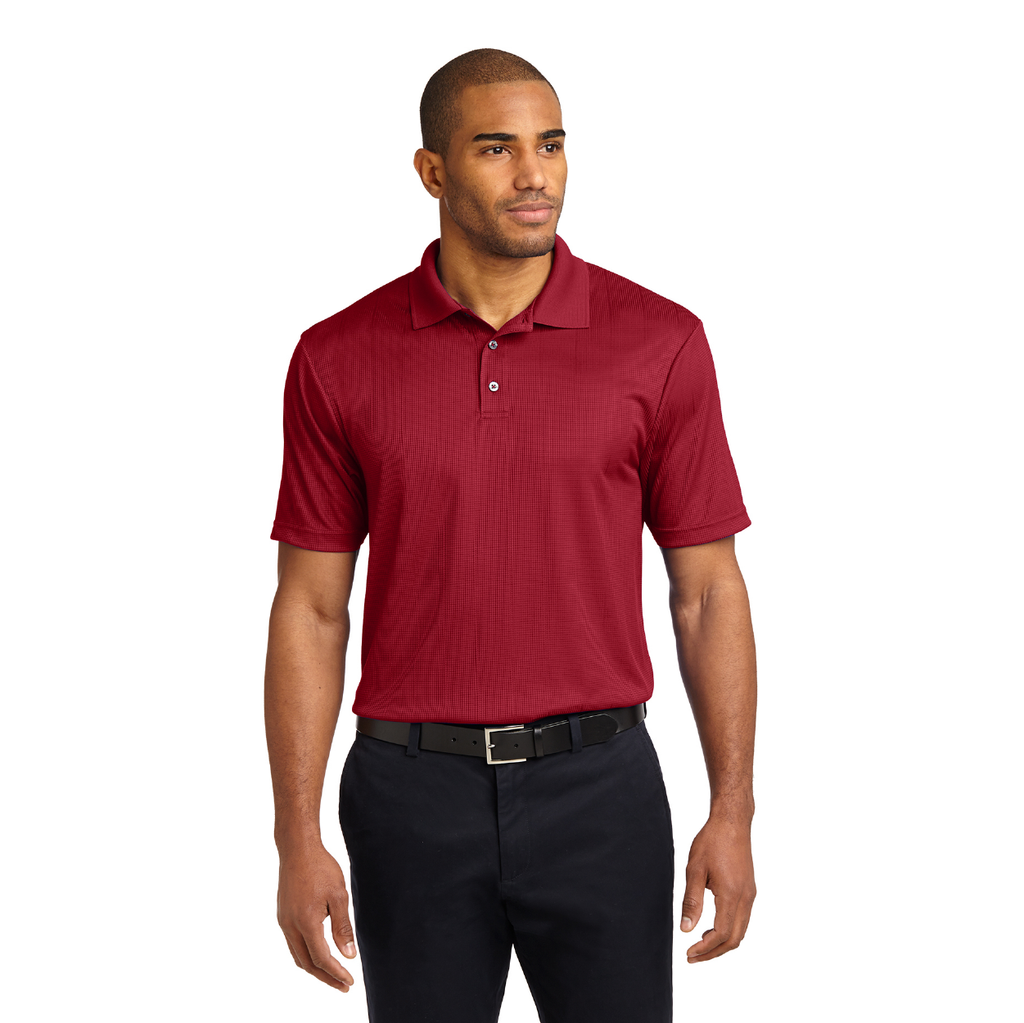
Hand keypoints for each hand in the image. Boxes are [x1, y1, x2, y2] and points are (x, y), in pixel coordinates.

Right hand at [277, 843, 357, 991]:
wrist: (298, 849)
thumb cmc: (320, 868)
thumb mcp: (338, 896)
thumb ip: (343, 928)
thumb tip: (349, 955)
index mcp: (306, 922)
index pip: (321, 959)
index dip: (336, 973)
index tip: (350, 981)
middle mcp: (290, 926)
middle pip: (307, 964)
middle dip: (326, 977)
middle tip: (343, 986)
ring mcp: (284, 921)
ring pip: (298, 956)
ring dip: (315, 968)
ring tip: (332, 975)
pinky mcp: (283, 915)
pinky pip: (293, 944)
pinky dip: (306, 955)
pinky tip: (318, 953)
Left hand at [680, 816, 755, 961]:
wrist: (732, 822)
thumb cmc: (712, 841)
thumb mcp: (695, 869)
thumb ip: (691, 901)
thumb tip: (686, 928)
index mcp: (732, 895)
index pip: (721, 934)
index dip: (705, 949)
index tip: (689, 953)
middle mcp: (746, 898)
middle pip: (734, 939)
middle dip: (714, 952)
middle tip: (693, 956)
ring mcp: (750, 894)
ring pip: (741, 931)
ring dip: (722, 943)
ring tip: (700, 945)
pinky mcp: (749, 889)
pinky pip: (743, 919)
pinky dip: (729, 930)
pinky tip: (712, 927)